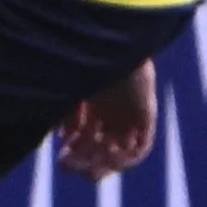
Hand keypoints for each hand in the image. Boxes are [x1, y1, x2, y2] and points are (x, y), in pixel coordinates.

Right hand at [57, 60, 157, 180]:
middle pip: (101, 143)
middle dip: (84, 158)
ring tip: (87, 167)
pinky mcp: (146, 113)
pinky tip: (108, 155)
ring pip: (119, 148)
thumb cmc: (80, 57)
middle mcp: (113, 106)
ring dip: (102, 162)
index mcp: (93, 97)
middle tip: (66, 166)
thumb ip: (65, 113)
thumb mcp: (67, 88)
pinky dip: (125, 157)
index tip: (60, 155)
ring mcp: (131, 111)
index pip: (86, 132)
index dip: (74, 148)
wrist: (108, 39)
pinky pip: (141, 147)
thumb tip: (64, 136)